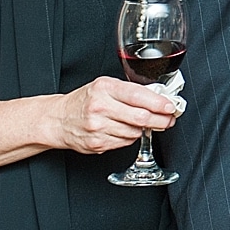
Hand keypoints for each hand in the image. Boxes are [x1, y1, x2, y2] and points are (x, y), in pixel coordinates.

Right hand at [51, 75, 178, 154]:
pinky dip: (132, 137)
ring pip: (135, 132)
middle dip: (161, 120)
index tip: (171, 107)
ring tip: (148, 124)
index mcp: (105, 88)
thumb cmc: (85, 100)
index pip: (138, 96)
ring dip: (146, 129)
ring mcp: (98, 127)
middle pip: (140, 117)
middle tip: (169, 119)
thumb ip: (129, 90)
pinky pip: (125, 142)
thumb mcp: (105, 86)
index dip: (158, 103)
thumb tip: (158, 97)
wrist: (58, 119)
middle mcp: (100, 107)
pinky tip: (129, 130)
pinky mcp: (97, 144)